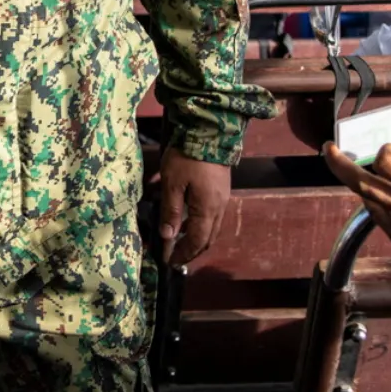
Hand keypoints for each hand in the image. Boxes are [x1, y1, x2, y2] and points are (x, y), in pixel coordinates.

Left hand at [154, 149, 231, 268]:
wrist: (210, 130)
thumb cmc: (187, 156)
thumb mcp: (172, 184)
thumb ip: (170, 212)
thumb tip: (167, 237)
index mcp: (207, 209)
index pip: (197, 241)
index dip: (183, 254)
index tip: (168, 261)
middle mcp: (219, 207)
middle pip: (208, 238)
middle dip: (191, 250)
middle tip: (174, 256)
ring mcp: (223, 198)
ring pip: (212, 227)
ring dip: (196, 238)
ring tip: (178, 240)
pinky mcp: (222, 189)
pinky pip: (213, 215)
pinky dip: (200, 224)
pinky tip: (187, 219)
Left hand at [321, 110, 390, 292]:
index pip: (385, 160)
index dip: (390, 149)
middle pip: (358, 181)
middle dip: (339, 163)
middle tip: (329, 148)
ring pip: (364, 198)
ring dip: (356, 180)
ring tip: (350, 166)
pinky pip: (376, 214)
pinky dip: (373, 198)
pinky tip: (379, 192)